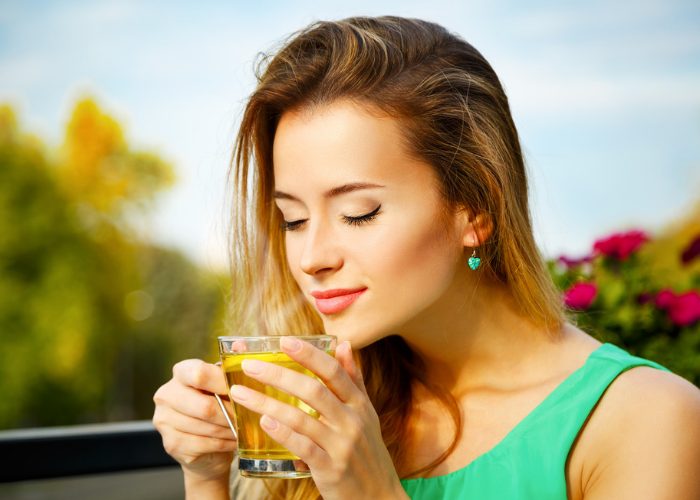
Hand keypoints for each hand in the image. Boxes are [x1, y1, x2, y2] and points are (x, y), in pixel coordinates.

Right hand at [152, 359, 236, 482]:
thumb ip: (232, 363)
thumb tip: (240, 345)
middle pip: (204, 407)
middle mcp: (166, 394)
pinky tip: (232, 440)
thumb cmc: (219, 405)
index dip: (223, 384)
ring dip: (229, 430)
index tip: (242, 391)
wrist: (206, 443)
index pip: (199, 374)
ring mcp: (164, 420)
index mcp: (181, 372)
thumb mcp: (226, 382)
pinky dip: (223, 443)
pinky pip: (203, 444)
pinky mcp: (170, 443)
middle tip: (246, 417)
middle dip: (230, 414)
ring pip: (206, 427)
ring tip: (242, 429)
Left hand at [228, 337, 407, 499]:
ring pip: (302, 418)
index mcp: (359, 404)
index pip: (333, 372)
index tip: (284, 341)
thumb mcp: (366, 413)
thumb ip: (353, 379)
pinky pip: (303, 447)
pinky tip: (263, 423)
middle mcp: (352, 420)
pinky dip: (283, 433)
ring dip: (268, 403)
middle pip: (313, 390)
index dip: (309, 354)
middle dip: (279, 375)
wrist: (380, 496)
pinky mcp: (331, 469)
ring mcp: (341, 445)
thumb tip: (343, 344)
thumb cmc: (367, 451)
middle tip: (250, 365)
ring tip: (241, 393)